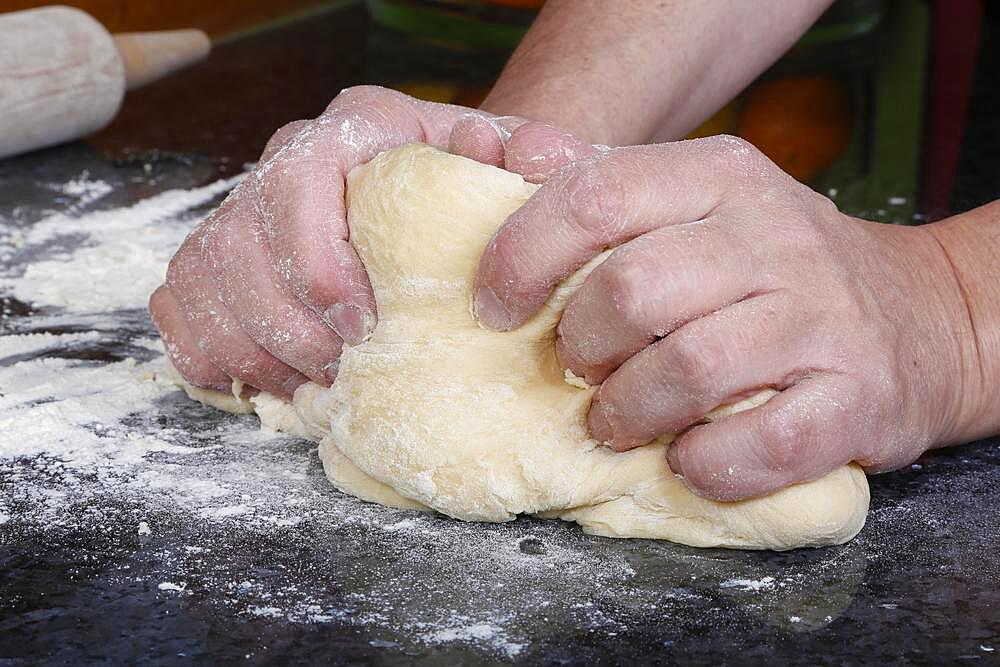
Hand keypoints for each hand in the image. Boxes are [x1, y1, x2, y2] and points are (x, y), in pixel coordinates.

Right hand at [150, 86, 592, 397]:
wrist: (436, 204)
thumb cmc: (474, 197)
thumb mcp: (518, 173)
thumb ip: (538, 160)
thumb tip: (535, 155)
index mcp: (357, 128)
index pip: (298, 179)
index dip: (318, 265)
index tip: (362, 327)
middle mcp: (286, 158)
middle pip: (242, 245)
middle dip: (289, 327)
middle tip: (342, 370)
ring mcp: (241, 211)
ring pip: (206, 284)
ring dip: (258, 351)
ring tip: (318, 381)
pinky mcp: (211, 264)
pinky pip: (183, 316)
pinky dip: (222, 360)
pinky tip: (277, 379)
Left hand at [474, 136, 976, 499]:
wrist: (921, 319)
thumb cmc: (774, 269)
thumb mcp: (697, 201)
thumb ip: (604, 180)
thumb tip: (510, 148)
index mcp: (721, 177)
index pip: (595, 198)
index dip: (523, 256)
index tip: (495, 306)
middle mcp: (776, 236)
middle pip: (632, 290)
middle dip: (580, 346)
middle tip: (577, 369)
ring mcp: (823, 317)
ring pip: (689, 368)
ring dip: (628, 412)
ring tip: (615, 421)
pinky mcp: (857, 397)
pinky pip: (760, 443)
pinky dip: (704, 464)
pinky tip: (688, 457)